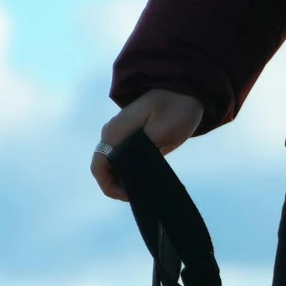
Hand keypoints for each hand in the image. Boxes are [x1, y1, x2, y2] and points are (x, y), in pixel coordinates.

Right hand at [90, 89, 204, 200]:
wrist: (186, 89)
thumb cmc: (176, 108)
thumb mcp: (163, 131)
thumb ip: (144, 151)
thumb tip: (131, 171)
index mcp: (115, 132)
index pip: (99, 166)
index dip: (109, 186)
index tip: (129, 196)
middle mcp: (112, 133)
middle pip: (105, 167)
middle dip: (117, 185)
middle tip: (140, 195)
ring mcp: (121, 134)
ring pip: (114, 164)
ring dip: (124, 179)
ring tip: (144, 189)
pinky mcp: (132, 136)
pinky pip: (123, 158)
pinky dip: (130, 171)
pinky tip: (146, 178)